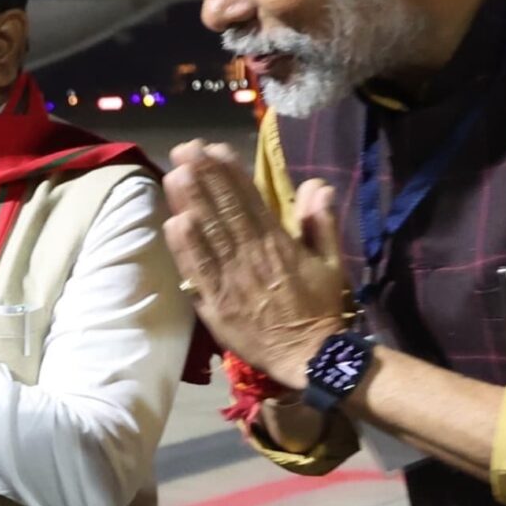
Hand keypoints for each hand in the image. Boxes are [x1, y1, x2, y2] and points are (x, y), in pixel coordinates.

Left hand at [162, 140, 352, 387]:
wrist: (309, 357)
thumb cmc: (321, 307)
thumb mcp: (331, 262)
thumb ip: (320, 222)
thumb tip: (317, 184)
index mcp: (278, 243)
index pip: (250, 200)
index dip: (230, 173)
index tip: (214, 148)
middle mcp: (251, 256)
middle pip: (224, 210)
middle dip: (204, 177)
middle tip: (185, 148)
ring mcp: (231, 280)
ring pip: (207, 235)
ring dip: (190, 203)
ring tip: (174, 173)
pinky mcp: (215, 304)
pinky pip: (197, 272)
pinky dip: (186, 248)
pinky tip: (174, 223)